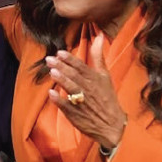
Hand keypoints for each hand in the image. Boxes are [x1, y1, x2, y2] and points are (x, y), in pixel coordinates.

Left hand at [47, 35, 126, 150]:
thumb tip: (99, 36)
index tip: (60, 53)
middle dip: (62, 67)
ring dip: (62, 81)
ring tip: (52, 72)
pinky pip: (67, 106)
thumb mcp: (105, 75)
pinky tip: (51, 93)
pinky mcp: (76, 114)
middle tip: (49, 59)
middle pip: (75, 76)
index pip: (81, 67)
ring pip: (72, 89)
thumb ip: (98, 56)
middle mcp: (89, 89)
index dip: (70, 60)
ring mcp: (82, 102)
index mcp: (95, 79)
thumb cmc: (106, 97)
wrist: (112, 125)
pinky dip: (59, 100)